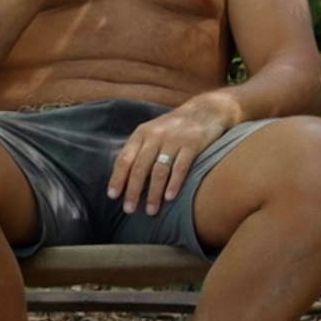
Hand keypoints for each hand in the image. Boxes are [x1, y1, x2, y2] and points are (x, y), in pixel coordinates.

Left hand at [108, 98, 237, 215]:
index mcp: (142, 133)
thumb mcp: (153, 131)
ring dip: (153, 193)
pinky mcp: (193, 144)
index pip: (124, 159)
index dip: (117, 178)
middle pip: (140, 167)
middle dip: (133, 191)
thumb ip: (140, 150)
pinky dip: (174, 183)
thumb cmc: (176, 127)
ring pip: (159, 170)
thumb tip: (124, 178)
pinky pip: (181, 167)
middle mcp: (155, 135)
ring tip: (151, 210)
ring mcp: (174, 139)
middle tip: (129, 210)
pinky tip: (169, 198)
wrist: (207, 110)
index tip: (113, 196)